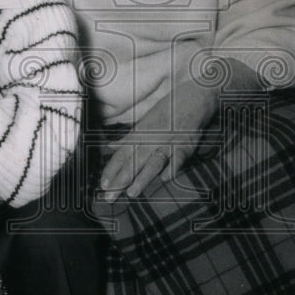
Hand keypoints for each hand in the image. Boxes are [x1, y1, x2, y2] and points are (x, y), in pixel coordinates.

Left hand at [99, 82, 218, 199]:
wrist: (192, 96)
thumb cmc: (167, 109)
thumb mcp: (143, 122)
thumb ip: (127, 139)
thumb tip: (110, 147)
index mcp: (139, 134)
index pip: (121, 155)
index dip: (111, 170)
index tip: (102, 185)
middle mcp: (151, 139)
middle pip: (132, 162)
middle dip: (120, 180)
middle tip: (109, 197)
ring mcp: (168, 143)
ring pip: (153, 162)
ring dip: (142, 178)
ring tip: (131, 193)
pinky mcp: (185, 145)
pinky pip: (177, 159)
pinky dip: (172, 168)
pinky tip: (165, 179)